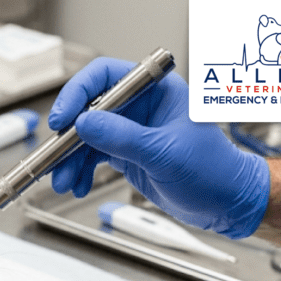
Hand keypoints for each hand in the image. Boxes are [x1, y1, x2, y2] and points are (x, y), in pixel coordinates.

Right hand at [48, 57, 270, 238]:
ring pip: (86, 137)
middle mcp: (141, 106)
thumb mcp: (165, 153)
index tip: (63, 118)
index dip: (78, 94)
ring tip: (64, 181)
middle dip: (68, 136)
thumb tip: (84, 124)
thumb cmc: (214, 171)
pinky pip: (92, 156)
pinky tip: (78, 184)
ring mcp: (132, 130)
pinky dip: (80, 171)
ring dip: (70, 160)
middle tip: (54, 156)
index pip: (106, 76)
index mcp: (156, 91)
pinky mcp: (127, 153)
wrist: (226, 204)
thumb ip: (122, 138)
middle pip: (88, 108)